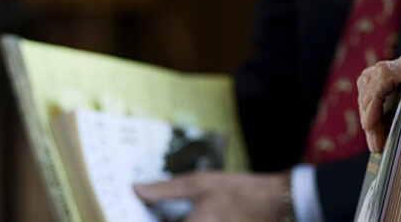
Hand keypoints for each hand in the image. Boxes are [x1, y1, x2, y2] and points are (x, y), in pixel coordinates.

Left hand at [133, 170, 287, 221]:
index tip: (126, 212)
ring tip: (170, 212)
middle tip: (150, 209)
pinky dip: (188, 221)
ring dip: (172, 220)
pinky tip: (190, 215)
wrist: (274, 204)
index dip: (138, 218)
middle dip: (156, 218)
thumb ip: (165, 188)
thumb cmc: (238, 191)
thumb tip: (137, 188)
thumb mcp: (200, 183)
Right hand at [357, 44, 400, 155]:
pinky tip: (385, 126)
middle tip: (377, 144)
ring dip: (372, 108)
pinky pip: (386, 82)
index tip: (371, 127)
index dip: (372, 100)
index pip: (387, 72)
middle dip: (369, 111)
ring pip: (376, 79)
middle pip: (375, 76)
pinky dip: (379, 103)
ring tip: (380, 139)